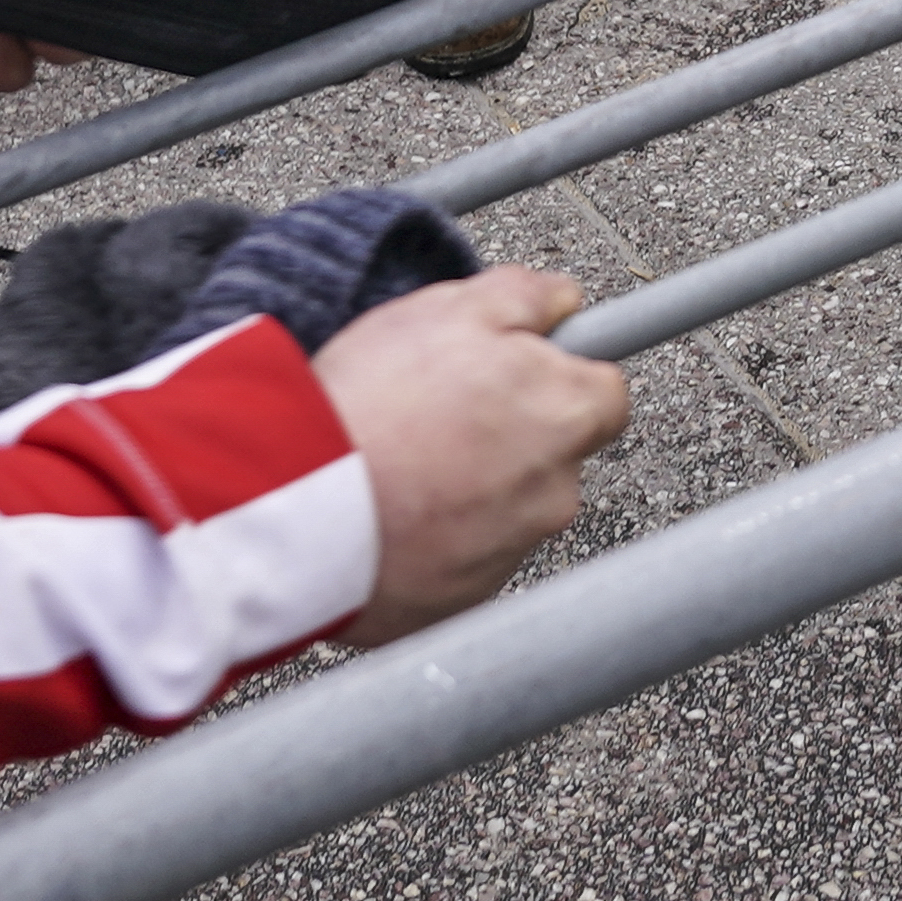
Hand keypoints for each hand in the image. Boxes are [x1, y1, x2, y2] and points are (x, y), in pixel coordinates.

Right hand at [315, 269, 630, 642]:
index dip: (559, 374)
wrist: (296, 510)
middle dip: (507, 434)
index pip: (605, 394)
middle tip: (436, 415)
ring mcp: (510, 557)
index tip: (520, 368)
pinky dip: (433, 538)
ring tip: (397, 463)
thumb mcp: (449, 309)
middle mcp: (555, 495)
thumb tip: (561, 301)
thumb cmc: (371, 403)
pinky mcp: (460, 604)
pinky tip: (384, 512)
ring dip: (467, 489)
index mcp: (565, 417)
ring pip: (504, 509)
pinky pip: (459, 559)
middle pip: (552, 455)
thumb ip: (525, 296)